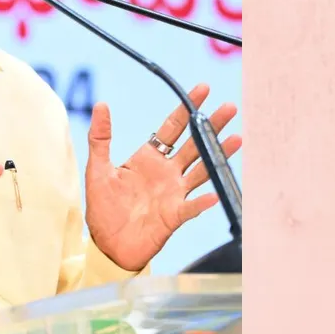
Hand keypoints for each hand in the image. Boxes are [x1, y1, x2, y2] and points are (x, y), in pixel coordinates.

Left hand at [84, 84, 242, 271]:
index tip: (203, 89)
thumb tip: (101, 105)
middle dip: (212, 125)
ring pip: (202, 170)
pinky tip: (214, 195)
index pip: (172, 127)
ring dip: (218, 156)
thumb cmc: (103, 207)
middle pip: (194, 144)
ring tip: (237, 139)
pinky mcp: (174, 216)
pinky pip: (192, 207)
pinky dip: (202, 202)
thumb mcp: (98, 169)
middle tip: (230, 107)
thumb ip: (100, 138)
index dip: (188, 108)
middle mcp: (167, 172)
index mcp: (149, 158)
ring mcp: (174, 193)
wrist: (107, 244)